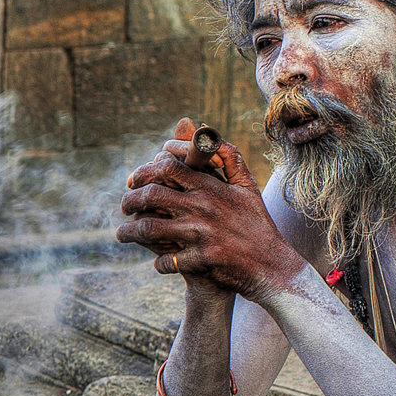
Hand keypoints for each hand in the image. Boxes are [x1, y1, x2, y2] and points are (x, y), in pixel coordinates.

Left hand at [116, 118, 307, 301]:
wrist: (273, 266)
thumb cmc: (257, 224)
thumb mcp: (247, 186)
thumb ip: (228, 156)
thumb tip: (204, 128)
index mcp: (210, 185)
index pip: (166, 166)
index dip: (143, 172)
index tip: (133, 181)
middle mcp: (204, 205)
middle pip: (151, 194)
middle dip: (129, 200)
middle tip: (123, 206)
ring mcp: (202, 233)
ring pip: (150, 228)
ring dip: (130, 232)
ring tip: (122, 235)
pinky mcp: (202, 259)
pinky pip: (167, 260)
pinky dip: (158, 261)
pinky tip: (156, 261)